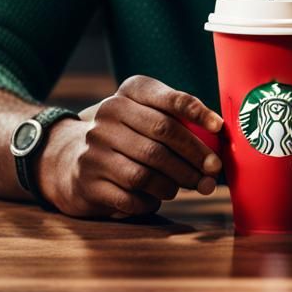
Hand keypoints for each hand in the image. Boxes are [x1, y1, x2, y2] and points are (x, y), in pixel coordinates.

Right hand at [36, 75, 222, 219]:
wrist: (71, 159)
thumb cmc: (128, 137)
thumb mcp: (147, 116)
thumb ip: (180, 122)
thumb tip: (219, 142)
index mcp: (130, 92)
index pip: (169, 99)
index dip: (198, 113)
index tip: (219, 128)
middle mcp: (109, 114)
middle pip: (162, 135)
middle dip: (194, 156)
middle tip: (213, 172)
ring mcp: (95, 148)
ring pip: (148, 170)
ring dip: (176, 182)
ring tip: (188, 185)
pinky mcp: (88, 180)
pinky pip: (131, 196)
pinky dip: (152, 200)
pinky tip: (159, 197)